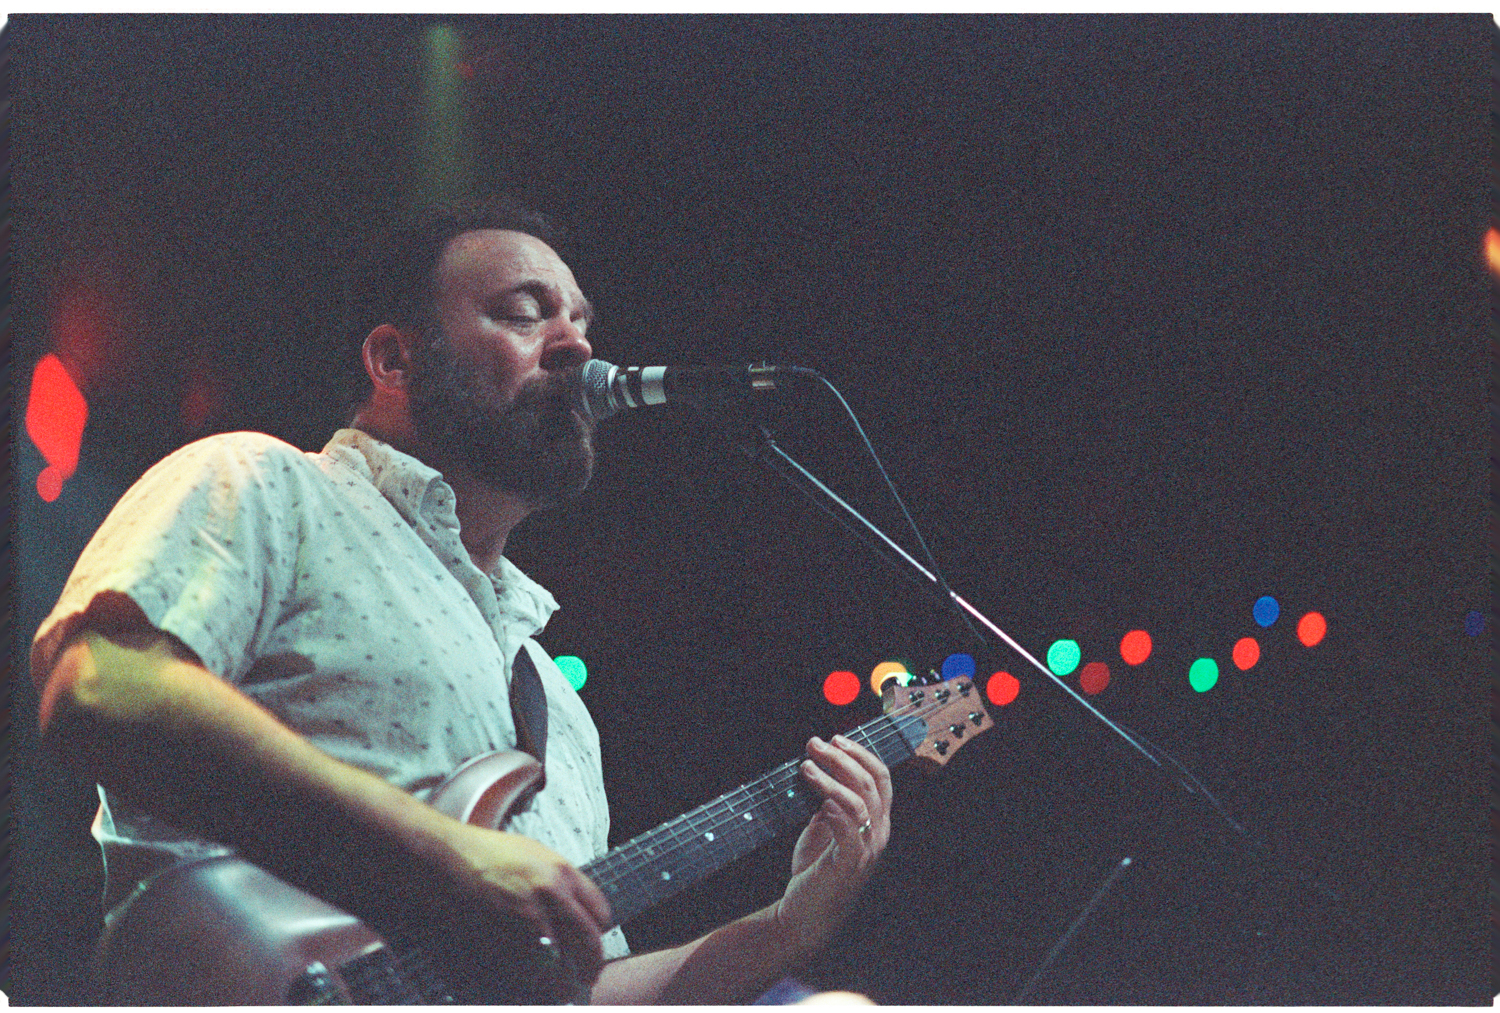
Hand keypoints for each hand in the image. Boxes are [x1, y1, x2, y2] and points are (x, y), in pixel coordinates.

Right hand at [435, 824, 611, 987]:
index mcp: (562, 872)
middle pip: (588, 943)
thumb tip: (573, 911)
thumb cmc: (484, 854)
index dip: (598, 931)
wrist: (443, 858)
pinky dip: (534, 987)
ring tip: (563, 990)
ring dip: (563, 983)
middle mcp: (551, 896)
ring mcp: (527, 921)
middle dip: (591, 964)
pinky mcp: (502, 942)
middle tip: (588, 976)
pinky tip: (534, 990)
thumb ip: (557, 882)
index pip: (600, 912)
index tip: (592, 942)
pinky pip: (529, 976)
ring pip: (562, 967)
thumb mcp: (533, 856)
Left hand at [773, 735, 892, 955]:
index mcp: (876, 822)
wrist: (805, 915)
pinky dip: (836, 813)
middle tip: (814, 744)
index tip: (835, 739)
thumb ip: (829, 804)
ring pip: (858, 803)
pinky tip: (820, 801)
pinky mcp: (849, 865)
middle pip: (870, 783)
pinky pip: (850, 832)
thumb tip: (820, 774)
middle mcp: (877, 834)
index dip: (860, 754)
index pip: (880, 778)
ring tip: (806, 768)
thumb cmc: (815, 871)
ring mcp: (866, 850)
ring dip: (831, 780)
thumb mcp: (823, 829)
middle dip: (842, 758)